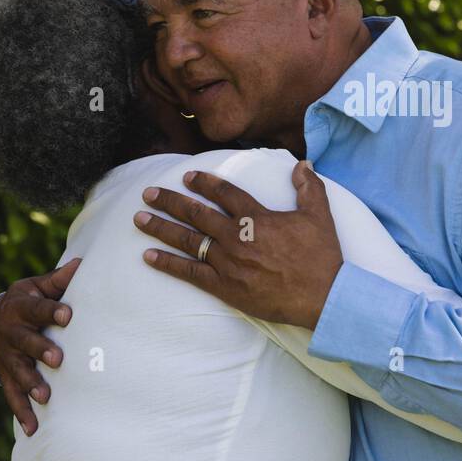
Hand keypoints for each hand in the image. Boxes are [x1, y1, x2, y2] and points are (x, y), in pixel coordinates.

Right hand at [0, 258, 79, 435]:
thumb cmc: (29, 299)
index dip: (52, 311)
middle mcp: (10, 332)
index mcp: (21, 306)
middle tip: (57, 359)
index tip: (69, 315)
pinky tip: (33, 428)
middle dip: (40, 350)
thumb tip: (83, 263)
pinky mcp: (5, 375)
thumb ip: (59, 279)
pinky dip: (21, 412)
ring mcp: (6, 356)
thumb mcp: (39, 286)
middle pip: (25, 341)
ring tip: (45, 397)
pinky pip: (11, 395)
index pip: (37, 308)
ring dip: (30, 384)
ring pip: (18, 371)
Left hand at [133, 160, 342, 327]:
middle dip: (169, 201)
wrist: (322, 296)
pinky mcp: (225, 287)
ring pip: (188, 240)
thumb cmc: (321, 256)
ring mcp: (228, 262)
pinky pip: (190, 273)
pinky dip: (168, 264)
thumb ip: (309, 187)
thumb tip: (302, 164)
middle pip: (196, 214)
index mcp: (257, 217)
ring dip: (161, 228)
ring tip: (139, 218)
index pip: (224, 193)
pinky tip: (148, 257)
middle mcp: (237, 237)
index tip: (187, 177)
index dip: (204, 183)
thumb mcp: (319, 215)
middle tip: (148, 193)